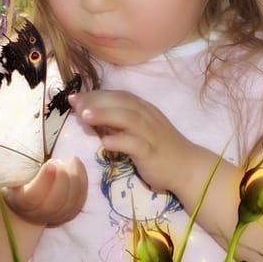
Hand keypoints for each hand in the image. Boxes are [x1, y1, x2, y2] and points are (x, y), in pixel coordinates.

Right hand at [0, 157, 86, 225]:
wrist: (24, 201)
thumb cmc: (17, 179)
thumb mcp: (12, 172)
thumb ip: (16, 165)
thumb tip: (18, 149)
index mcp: (19, 203)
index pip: (32, 198)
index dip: (44, 181)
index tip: (50, 164)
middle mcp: (37, 214)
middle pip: (55, 202)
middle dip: (62, 178)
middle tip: (60, 161)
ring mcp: (54, 217)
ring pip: (70, 202)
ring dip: (74, 178)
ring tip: (70, 160)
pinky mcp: (68, 214)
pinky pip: (80, 200)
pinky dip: (82, 181)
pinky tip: (77, 165)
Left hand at [69, 90, 190, 194]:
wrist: (187, 167)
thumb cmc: (158, 148)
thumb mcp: (137, 129)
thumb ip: (117, 121)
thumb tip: (90, 115)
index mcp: (143, 109)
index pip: (118, 95)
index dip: (96, 94)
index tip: (75, 97)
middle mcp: (147, 117)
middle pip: (121, 102)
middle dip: (96, 100)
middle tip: (76, 104)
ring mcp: (150, 134)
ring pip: (128, 118)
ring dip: (105, 114)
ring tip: (84, 116)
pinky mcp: (152, 152)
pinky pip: (136, 144)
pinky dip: (120, 141)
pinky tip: (105, 143)